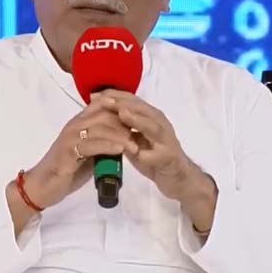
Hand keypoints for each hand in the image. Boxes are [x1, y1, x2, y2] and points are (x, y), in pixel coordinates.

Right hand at [25, 95, 137, 208]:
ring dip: (120, 136)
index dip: (122, 109)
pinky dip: (109, 146)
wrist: (44, 186)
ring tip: (135, 146)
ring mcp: (71, 137)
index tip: (139, 119)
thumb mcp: (89, 152)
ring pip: (100, 127)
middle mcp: (75, 125)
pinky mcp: (69, 151)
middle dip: (125, 122)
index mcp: (80, 122)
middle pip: (105, 113)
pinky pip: (92, 144)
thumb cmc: (67, 170)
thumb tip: (125, 137)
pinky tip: (121, 150)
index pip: (103, 105)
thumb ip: (103, 142)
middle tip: (141, 134)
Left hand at [92, 90, 216, 220]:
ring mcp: (166, 140)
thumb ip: (121, 127)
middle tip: (105, 100)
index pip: (132, 101)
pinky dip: (148, 153)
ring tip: (122, 114)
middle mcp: (159, 124)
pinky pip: (159, 154)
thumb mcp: (134, 139)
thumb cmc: (153, 156)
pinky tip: (138, 153)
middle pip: (142, 109)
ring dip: (138, 120)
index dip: (114, 96)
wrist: (176, 177)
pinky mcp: (169, 157)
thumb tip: (99, 114)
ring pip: (153, 126)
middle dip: (123, 103)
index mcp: (150, 117)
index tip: (94, 95)